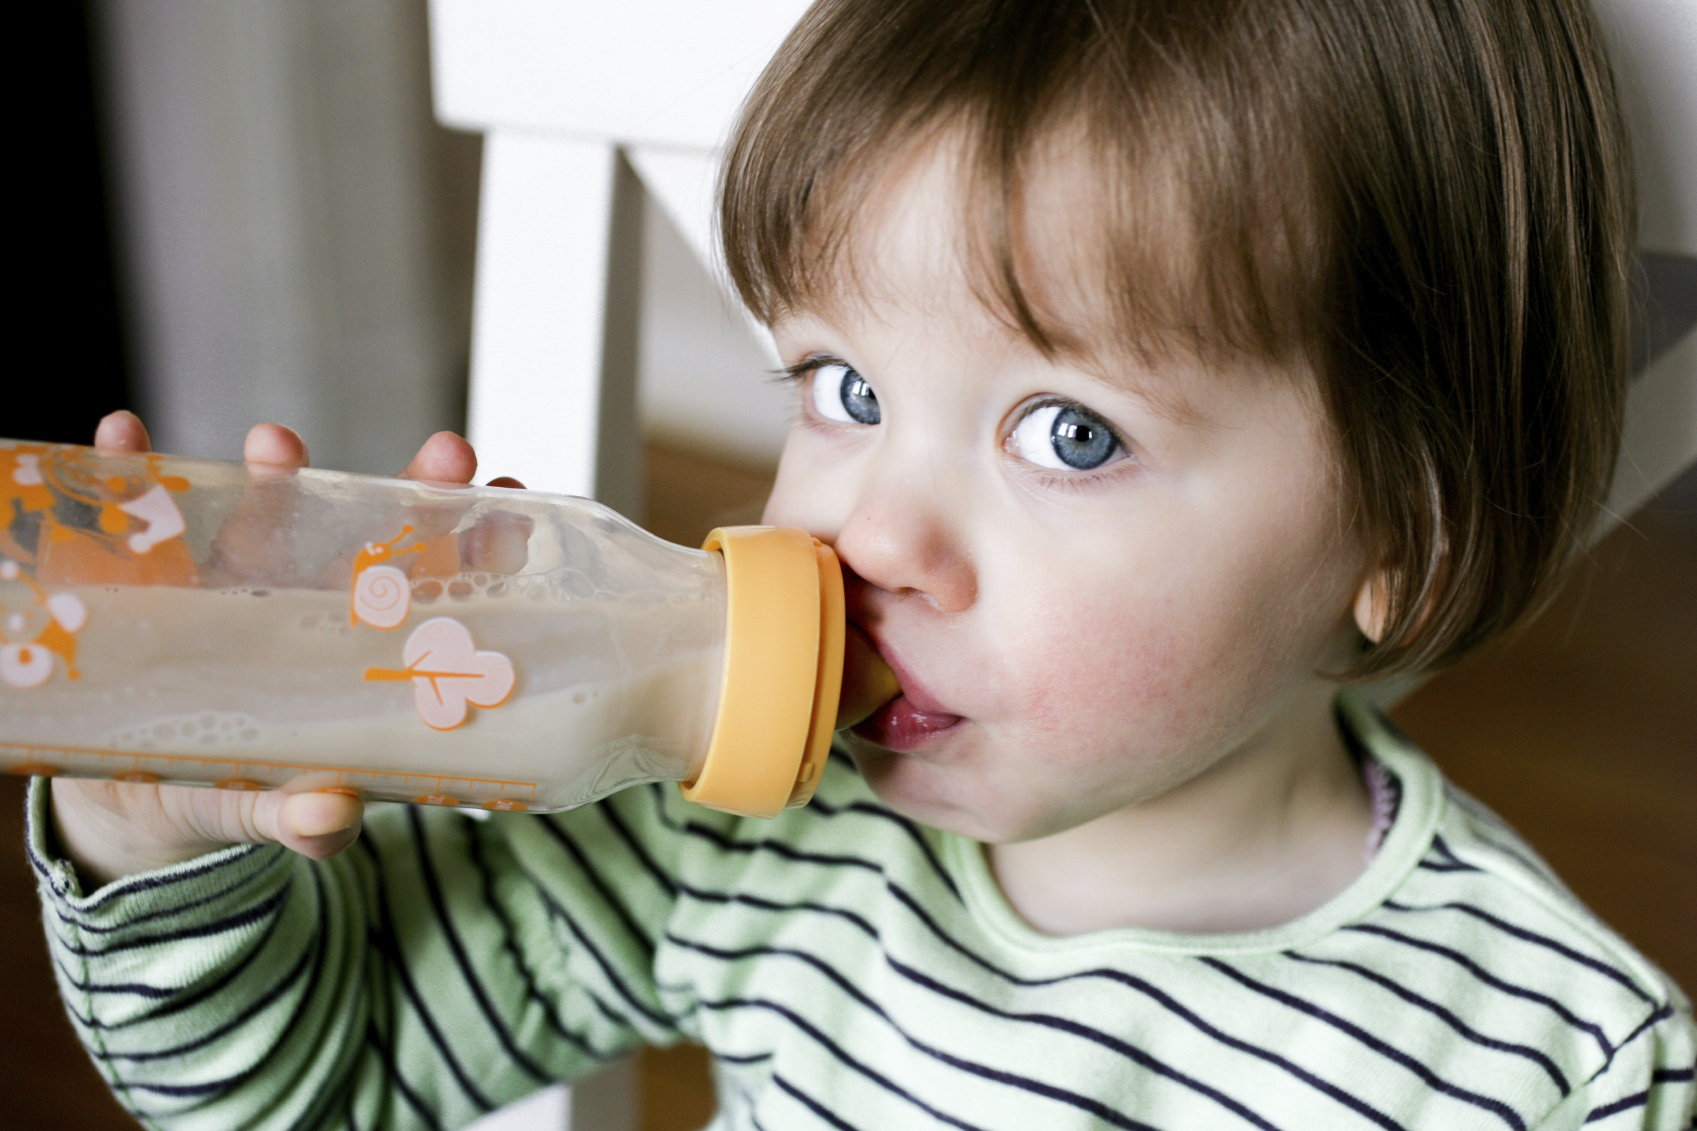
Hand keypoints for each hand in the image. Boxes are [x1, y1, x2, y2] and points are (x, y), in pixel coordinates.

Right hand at [49, 412, 513, 887]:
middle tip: (449, 456)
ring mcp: (236, 584)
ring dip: (278, 474)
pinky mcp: (153, 580)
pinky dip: (131, 471)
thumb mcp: (271, 811)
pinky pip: (141, 518)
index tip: (516, 511)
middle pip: (378, 537)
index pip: (440, 595)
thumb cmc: (233, 798)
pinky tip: (123, 438)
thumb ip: (302, 818)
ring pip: (270, 515)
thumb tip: (327, 818)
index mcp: (363, 652)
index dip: (482, 551)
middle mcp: (312, 602)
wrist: (133, 803)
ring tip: (275, 443)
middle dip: (416, 492)